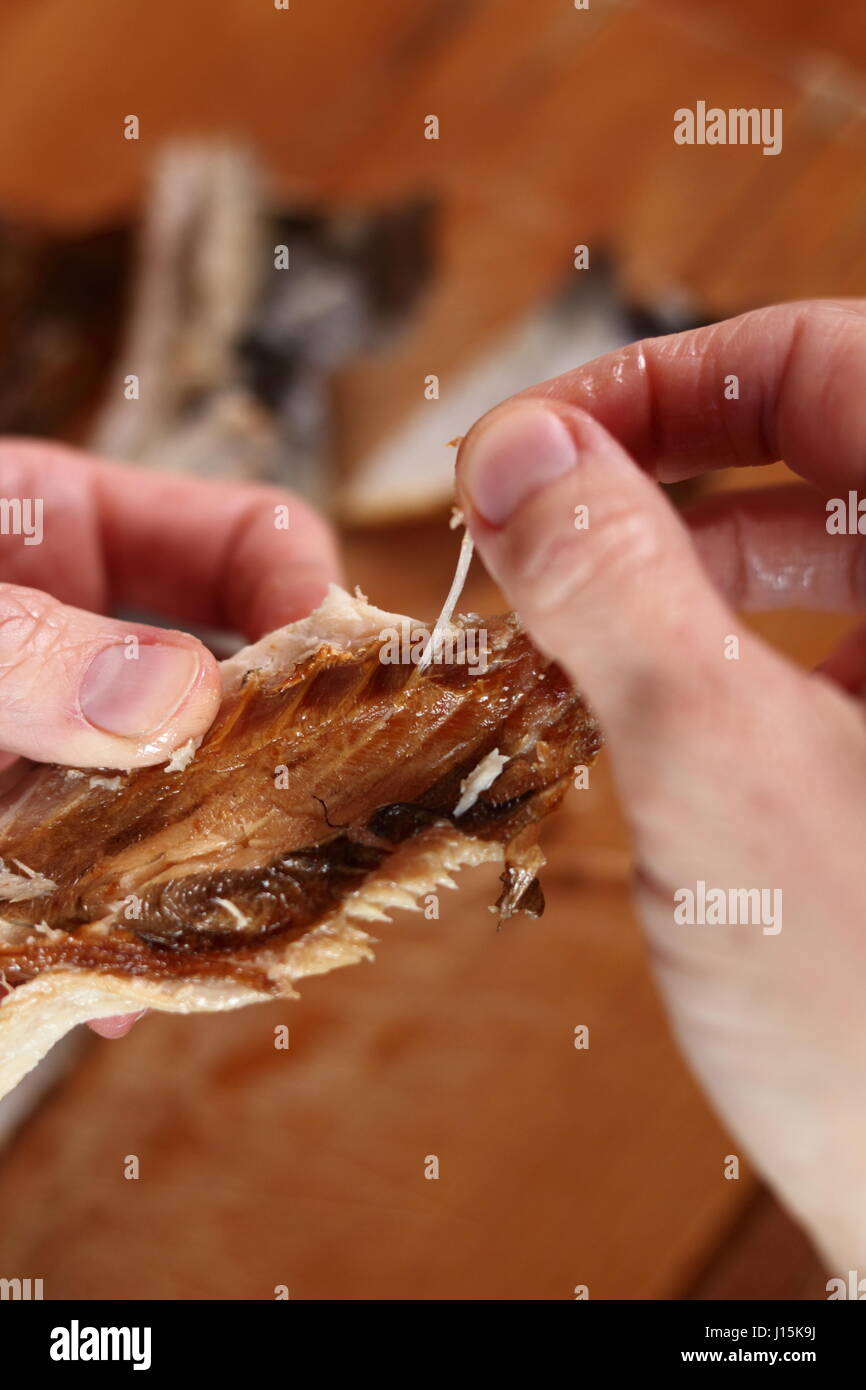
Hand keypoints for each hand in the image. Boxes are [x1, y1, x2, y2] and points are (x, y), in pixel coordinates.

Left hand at [0, 438, 339, 1036]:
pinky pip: (86, 878)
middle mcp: (76, 636)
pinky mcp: (10, 828)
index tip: (342, 694)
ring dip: (195, 863)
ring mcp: (43, 740)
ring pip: (168, 801)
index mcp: (72, 528)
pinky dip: (106, 928)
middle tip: (299, 838)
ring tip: (213, 924)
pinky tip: (110, 982)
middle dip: (272, 762)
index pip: (253, 544)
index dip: (313, 606)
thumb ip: (22, 641)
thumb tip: (173, 706)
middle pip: (235, 686)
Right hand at [456, 300, 865, 1272]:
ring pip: (809, 547)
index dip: (662, 379)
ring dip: (670, 564)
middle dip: (652, 472)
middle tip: (522, 525)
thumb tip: (522, 453)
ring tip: (561, 618)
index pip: (825, 361)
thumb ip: (619, 590)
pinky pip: (813, 640)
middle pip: (816, 441)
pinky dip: (712, 645)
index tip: (531, 444)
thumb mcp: (720, 776)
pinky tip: (635, 699)